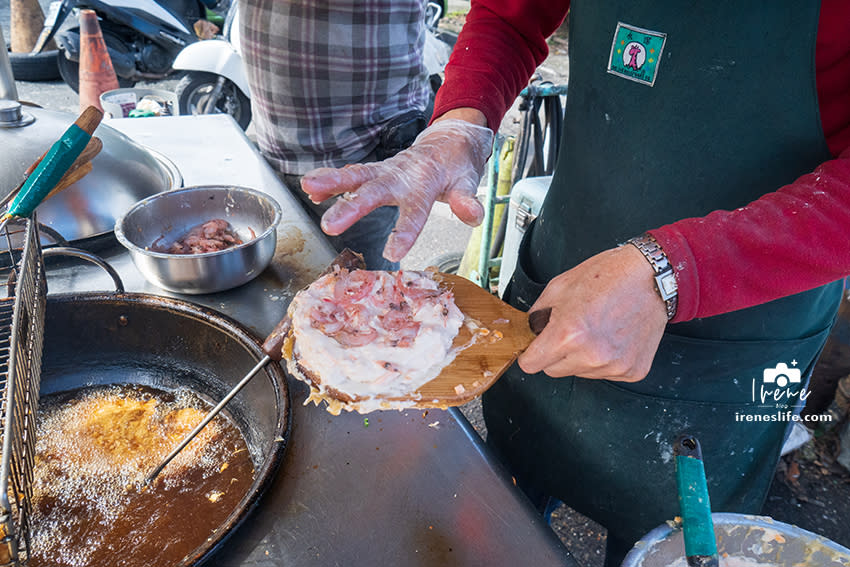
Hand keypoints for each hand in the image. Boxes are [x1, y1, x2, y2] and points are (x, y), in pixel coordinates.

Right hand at [301, 118, 493, 261]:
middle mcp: (401, 175)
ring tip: (309, 187)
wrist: (448, 141)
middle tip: (329, 224)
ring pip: (356, 176)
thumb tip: (474, 216)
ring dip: (332, 182)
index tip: (392, 253)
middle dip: (351, 206)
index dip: (404, 231)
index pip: (415, 210)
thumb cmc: (456, 166)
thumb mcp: (467, 181)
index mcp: (425, 182)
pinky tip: (311, 189)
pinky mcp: (375, 172)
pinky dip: (331, 180)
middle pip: (375, 191)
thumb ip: (467, 199)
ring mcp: (385, 171)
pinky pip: (352, 175)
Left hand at [517, 244, 668, 380]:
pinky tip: (613, 336)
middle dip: (555, 354)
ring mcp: (614, 365)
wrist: (652, 276)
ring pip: (580, 372)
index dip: (529, 354)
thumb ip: (537, 315)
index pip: (531, 365)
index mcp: (568, 334)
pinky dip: (605, 360)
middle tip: (571, 330)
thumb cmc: (609, 276)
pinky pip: (606, 373)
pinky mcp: (632, 370)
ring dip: (581, 357)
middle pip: (553, 371)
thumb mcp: (559, 287)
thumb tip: (530, 332)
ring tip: (596, 329)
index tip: (533, 349)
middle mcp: (591, 355)